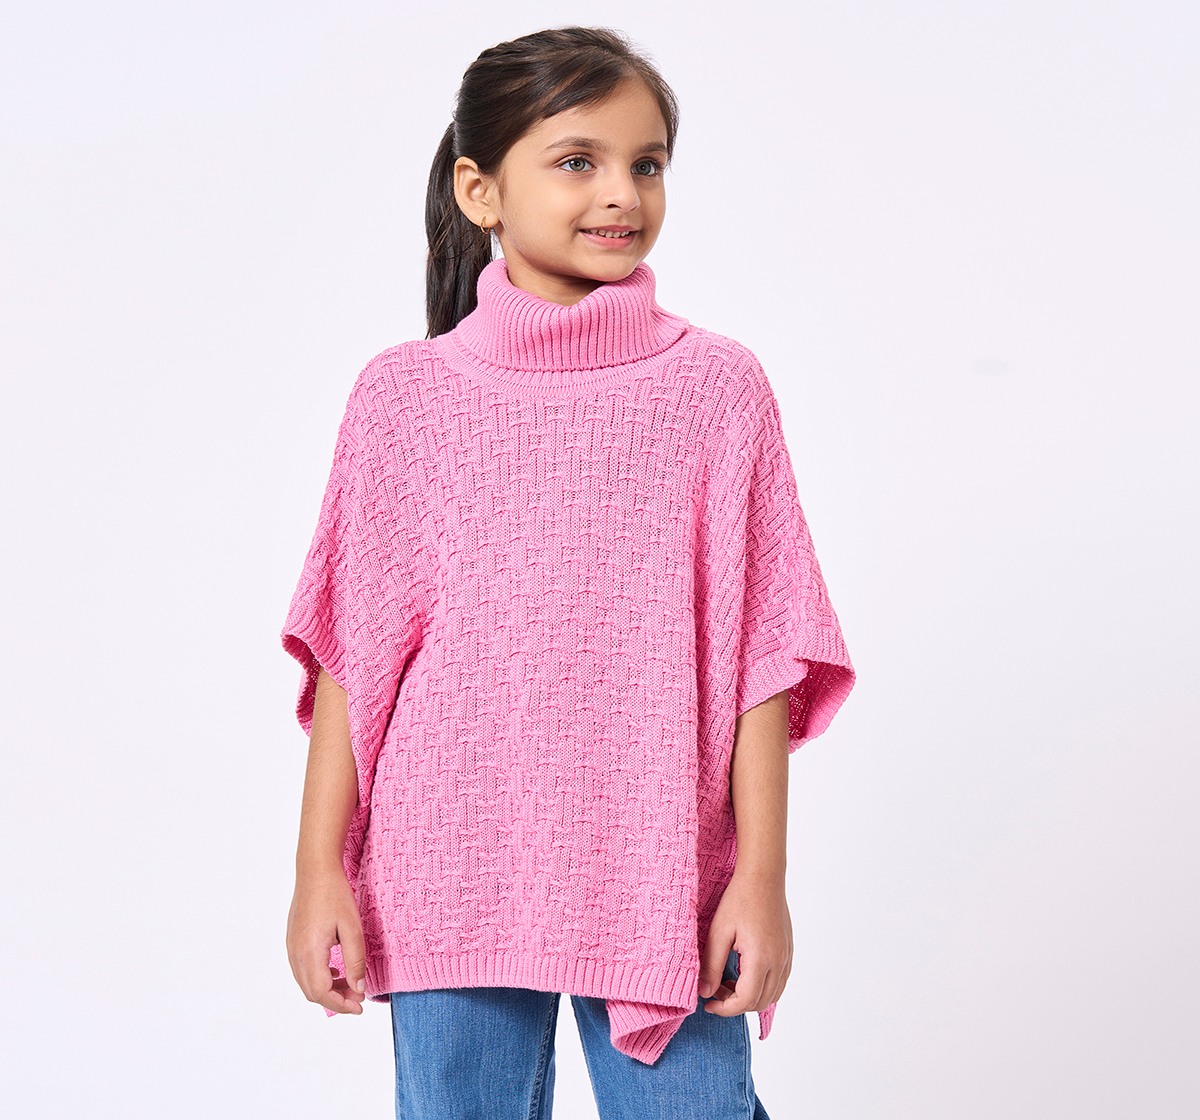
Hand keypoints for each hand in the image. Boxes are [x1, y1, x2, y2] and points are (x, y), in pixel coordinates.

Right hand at [286, 865, 367, 1013]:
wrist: (315, 871)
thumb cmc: (335, 895)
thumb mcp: (352, 928)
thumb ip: (355, 960)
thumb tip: (358, 988)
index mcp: (309, 952)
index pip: (322, 993)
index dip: (341, 1005)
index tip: (360, 1007)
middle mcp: (295, 954)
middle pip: (312, 992)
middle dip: (335, 1000)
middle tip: (359, 997)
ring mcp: (291, 948)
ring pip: (306, 983)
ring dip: (326, 990)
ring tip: (350, 985)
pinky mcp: (292, 941)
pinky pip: (302, 970)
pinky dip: (318, 978)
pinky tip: (335, 971)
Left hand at [698, 868, 792, 1017]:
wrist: (763, 877)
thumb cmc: (740, 899)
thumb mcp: (719, 932)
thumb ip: (711, 965)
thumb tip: (705, 993)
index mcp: (760, 959)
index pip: (745, 1001)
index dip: (725, 1009)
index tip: (708, 1004)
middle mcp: (778, 962)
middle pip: (760, 1003)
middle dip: (735, 1004)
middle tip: (715, 989)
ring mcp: (786, 957)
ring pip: (772, 995)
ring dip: (750, 997)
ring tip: (728, 981)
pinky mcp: (788, 951)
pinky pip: (779, 982)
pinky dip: (763, 987)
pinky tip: (745, 973)